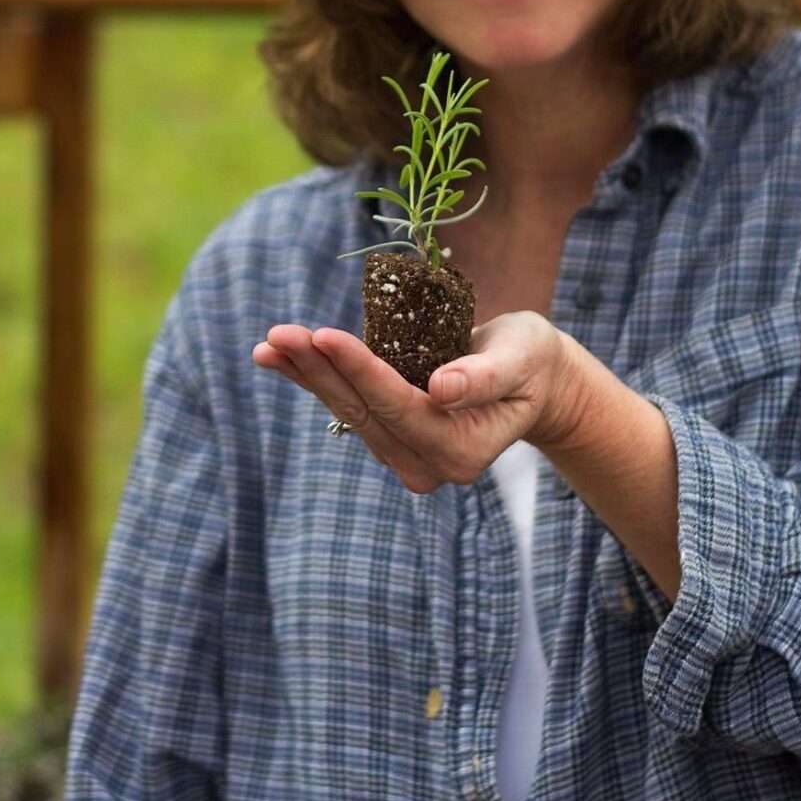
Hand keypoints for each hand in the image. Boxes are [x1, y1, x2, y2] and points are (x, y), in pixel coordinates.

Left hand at [252, 312, 583, 493]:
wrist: (531, 380)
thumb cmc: (530, 362)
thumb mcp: (520, 358)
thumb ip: (486, 376)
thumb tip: (442, 390)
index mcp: (461, 451)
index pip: (399, 407)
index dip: (361, 371)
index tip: (324, 336)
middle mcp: (428, 465)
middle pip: (363, 412)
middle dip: (320, 371)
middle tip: (279, 335)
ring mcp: (405, 456)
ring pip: (348, 410)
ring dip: (308, 374)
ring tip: (270, 343)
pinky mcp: (389, 437)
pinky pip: (347, 404)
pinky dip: (315, 377)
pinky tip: (278, 358)